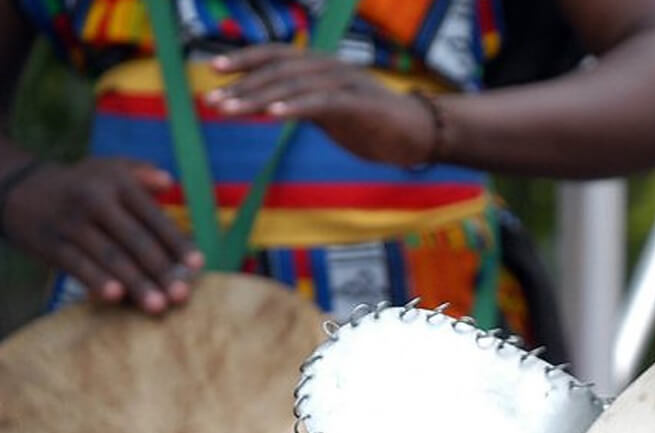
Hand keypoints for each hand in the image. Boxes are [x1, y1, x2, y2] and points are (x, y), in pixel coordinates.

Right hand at [2, 158, 200, 313]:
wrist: (20, 188)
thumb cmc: (83, 184)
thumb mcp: (110, 168)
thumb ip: (143, 173)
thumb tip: (169, 182)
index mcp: (118, 184)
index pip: (153, 217)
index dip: (177, 242)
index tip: (198, 265)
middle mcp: (95, 201)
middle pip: (135, 241)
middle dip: (161, 270)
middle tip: (182, 295)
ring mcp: (72, 224)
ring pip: (110, 257)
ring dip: (136, 283)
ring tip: (157, 306)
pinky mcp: (52, 244)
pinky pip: (78, 266)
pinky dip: (97, 281)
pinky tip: (115, 297)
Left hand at [208, 46, 435, 166]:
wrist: (419, 133)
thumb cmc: (373, 123)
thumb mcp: (329, 110)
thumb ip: (300, 101)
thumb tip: (262, 103)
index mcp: (322, 66)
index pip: (276, 55)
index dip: (245, 59)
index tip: (214, 69)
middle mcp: (330, 68)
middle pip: (278, 70)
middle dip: (242, 85)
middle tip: (212, 102)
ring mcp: (345, 84)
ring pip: (293, 85)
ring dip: (258, 97)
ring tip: (229, 109)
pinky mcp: (359, 104)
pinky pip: (321, 102)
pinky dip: (295, 106)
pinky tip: (272, 114)